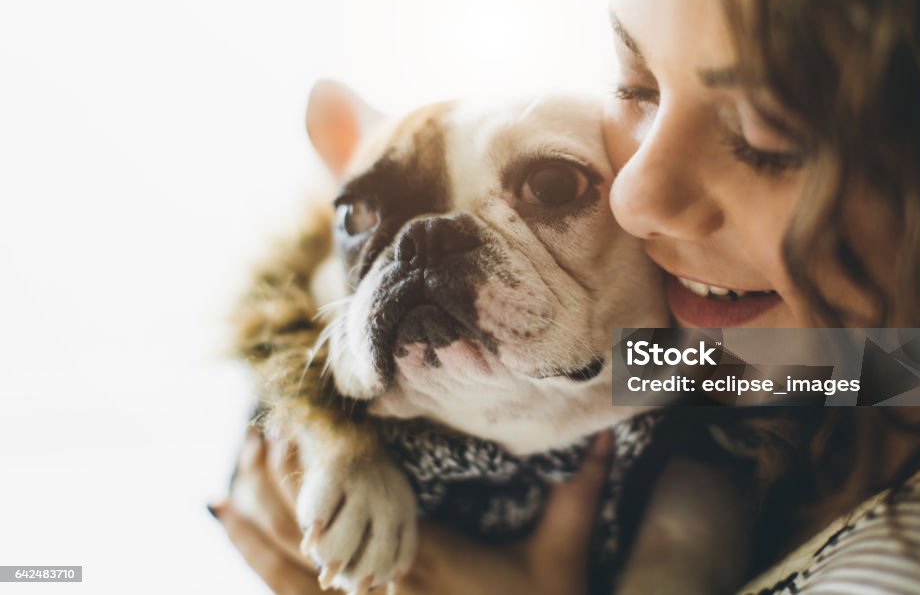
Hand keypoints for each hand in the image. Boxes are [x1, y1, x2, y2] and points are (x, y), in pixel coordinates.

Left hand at [209, 427, 612, 594]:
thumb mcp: (561, 555)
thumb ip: (579, 493)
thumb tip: (606, 436)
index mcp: (426, 562)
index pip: (362, 515)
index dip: (326, 475)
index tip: (303, 429)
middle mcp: (385, 590)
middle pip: (313, 538)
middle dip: (280, 487)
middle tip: (256, 436)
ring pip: (290, 575)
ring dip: (255, 530)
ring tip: (224, 491)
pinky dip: (259, 567)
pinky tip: (235, 540)